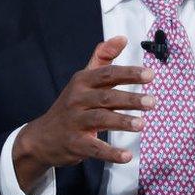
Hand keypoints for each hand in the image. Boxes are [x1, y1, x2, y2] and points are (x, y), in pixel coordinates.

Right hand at [12, 36, 154, 192]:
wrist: (42, 137)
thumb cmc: (71, 105)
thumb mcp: (83, 79)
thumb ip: (103, 58)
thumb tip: (122, 38)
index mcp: (82, 81)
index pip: (108, 74)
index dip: (129, 73)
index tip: (150, 75)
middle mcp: (77, 99)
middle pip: (106, 97)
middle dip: (130, 99)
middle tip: (152, 101)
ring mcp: (75, 122)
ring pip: (101, 120)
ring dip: (122, 122)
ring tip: (142, 124)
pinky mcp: (74, 144)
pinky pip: (95, 148)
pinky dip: (111, 153)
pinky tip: (127, 156)